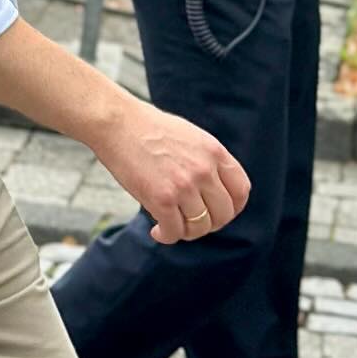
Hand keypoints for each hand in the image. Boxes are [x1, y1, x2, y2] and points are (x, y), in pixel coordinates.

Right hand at [97, 99, 250, 244]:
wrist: (115, 121)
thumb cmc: (146, 127)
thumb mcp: (189, 136)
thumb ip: (206, 160)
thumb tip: (214, 192)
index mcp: (214, 151)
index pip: (241, 191)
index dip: (232, 208)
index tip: (217, 212)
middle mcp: (204, 169)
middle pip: (223, 214)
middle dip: (208, 223)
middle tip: (190, 221)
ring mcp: (184, 185)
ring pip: (200, 227)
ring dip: (186, 232)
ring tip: (170, 224)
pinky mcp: (162, 199)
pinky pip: (174, 231)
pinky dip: (166, 236)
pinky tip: (156, 230)